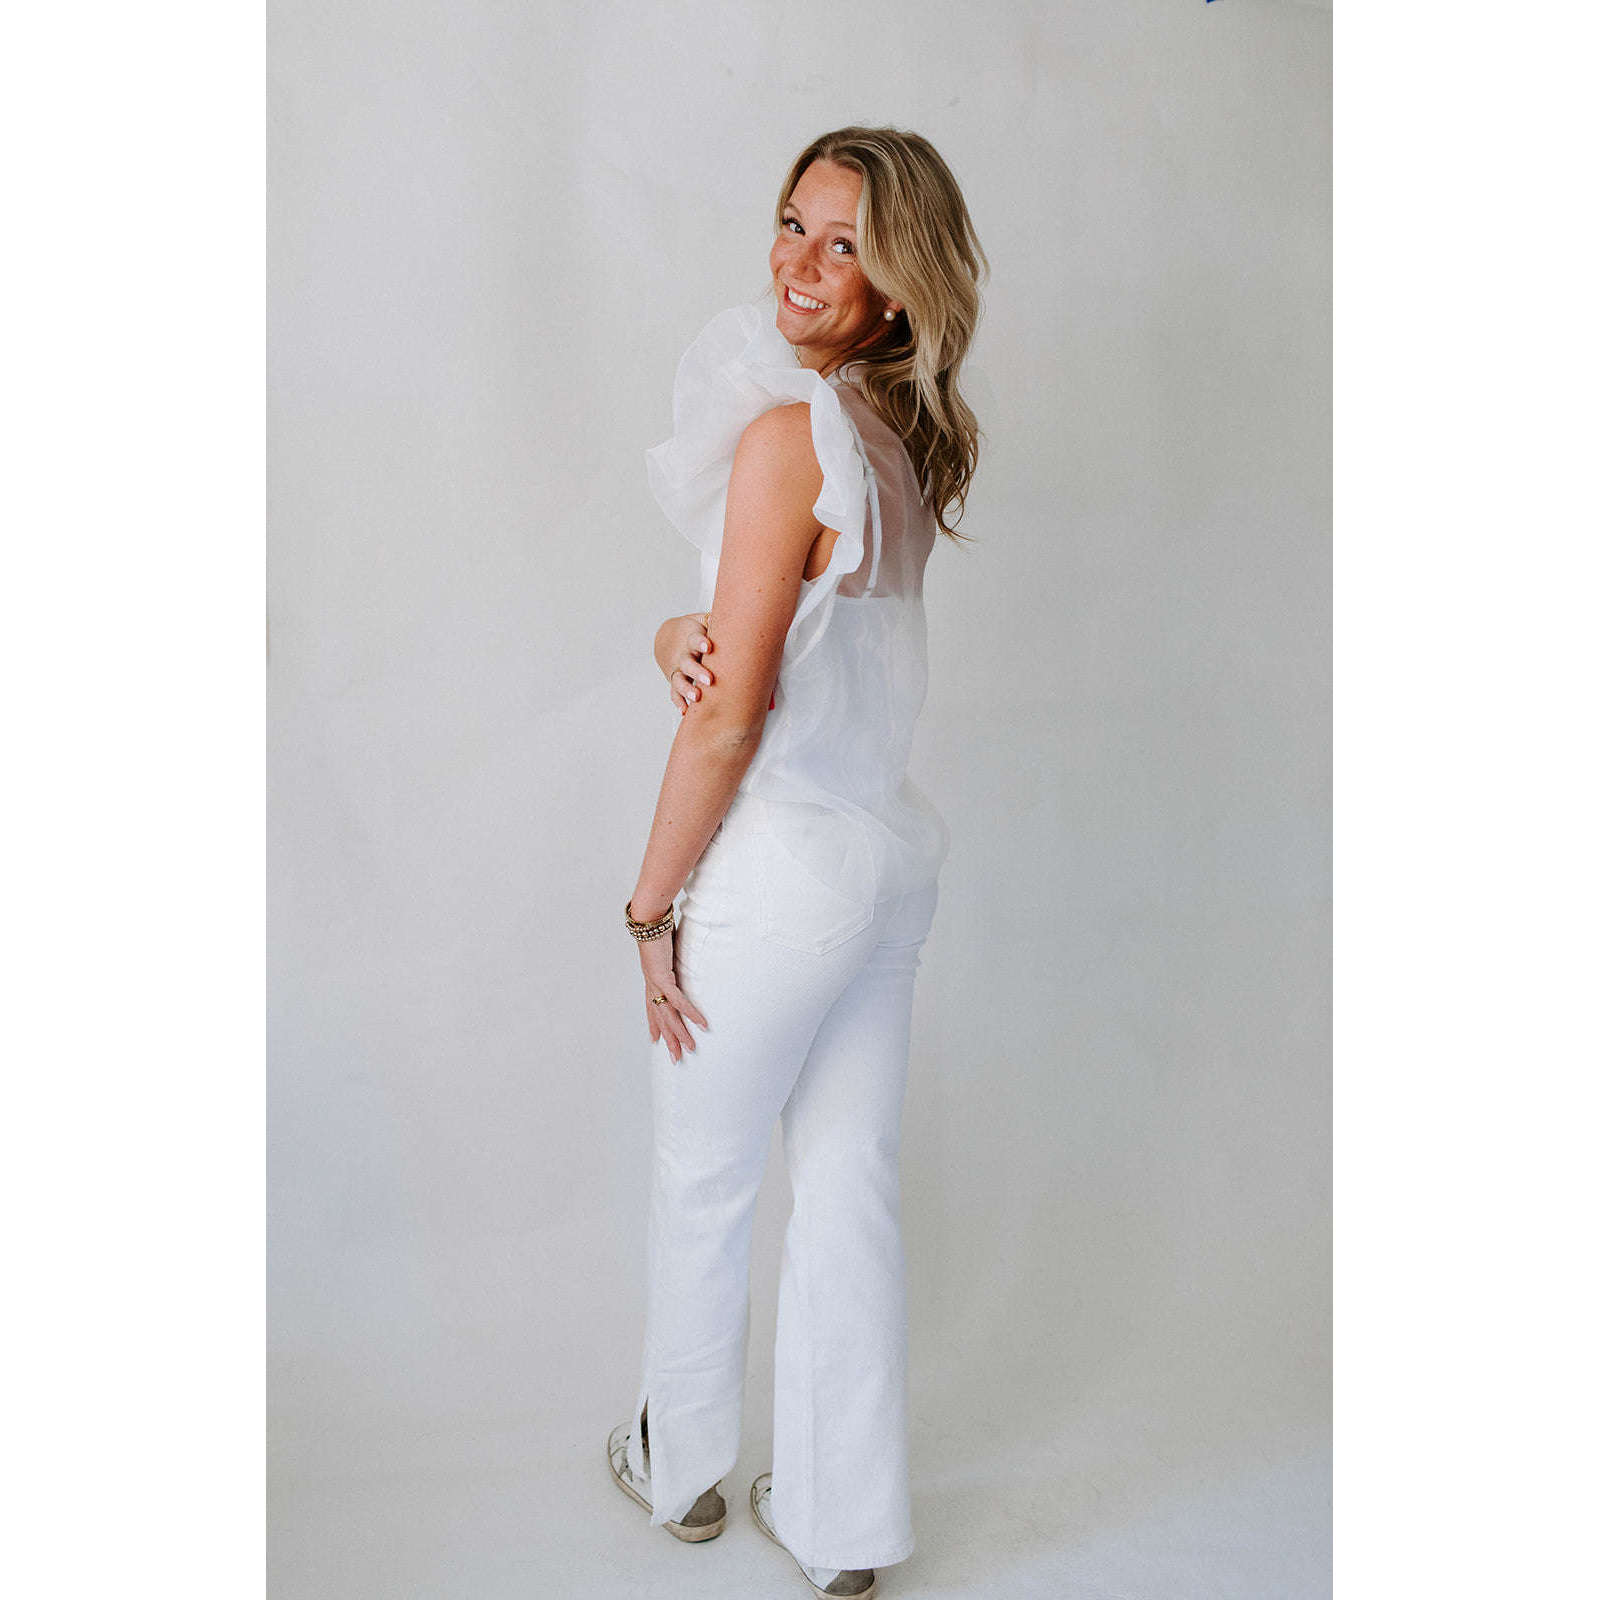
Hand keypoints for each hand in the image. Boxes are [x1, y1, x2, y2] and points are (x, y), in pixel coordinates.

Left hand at [638, 929, 707, 1062]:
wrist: (648, 918)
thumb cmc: (656, 927)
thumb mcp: (666, 946)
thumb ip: (671, 955)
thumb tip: (678, 952)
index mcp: (651, 978)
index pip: (651, 1007)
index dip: (653, 1025)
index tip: (654, 1040)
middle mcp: (652, 984)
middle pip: (660, 1018)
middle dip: (668, 1039)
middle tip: (676, 1058)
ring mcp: (656, 983)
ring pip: (669, 1016)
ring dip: (680, 1033)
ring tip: (690, 1048)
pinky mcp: (663, 977)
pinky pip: (679, 1001)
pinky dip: (690, 1013)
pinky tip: (701, 1023)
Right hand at [658, 611, 714, 715]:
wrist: (668, 636)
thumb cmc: (695, 630)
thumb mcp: (703, 621)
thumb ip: (717, 621)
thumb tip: (742, 617)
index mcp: (691, 639)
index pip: (694, 639)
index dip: (701, 642)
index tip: (708, 646)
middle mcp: (683, 656)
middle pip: (687, 664)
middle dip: (697, 672)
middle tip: (709, 680)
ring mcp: (677, 670)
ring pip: (679, 681)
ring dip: (687, 690)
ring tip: (697, 697)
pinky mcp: (674, 680)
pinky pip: (675, 693)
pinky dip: (679, 701)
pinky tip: (686, 711)